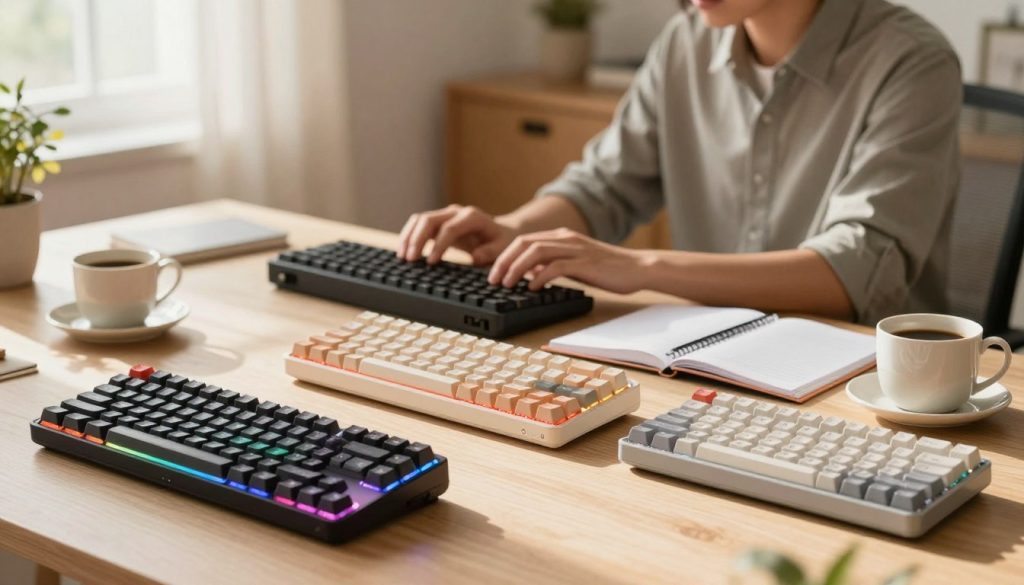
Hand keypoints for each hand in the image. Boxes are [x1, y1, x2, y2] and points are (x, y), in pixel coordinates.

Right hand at [397, 205, 519, 264]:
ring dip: (409, 237)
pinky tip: (403, 252)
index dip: (438, 245)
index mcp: (472, 217)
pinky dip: (409, 237)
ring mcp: (444, 215)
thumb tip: (475, 257)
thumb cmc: (501, 241)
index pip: (449, 229)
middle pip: (429, 220)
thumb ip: (490, 252)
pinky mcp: (437, 222)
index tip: (430, 262)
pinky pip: (418, 225)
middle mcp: (455, 212)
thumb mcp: (502, 247)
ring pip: (419, 220)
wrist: (500, 232)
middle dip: (417, 240)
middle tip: (410, 260)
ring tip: (402, 257)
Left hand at [488, 228, 655, 293]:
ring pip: (536, 252)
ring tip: (507, 284)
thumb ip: (553, 265)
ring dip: (516, 268)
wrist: (638, 268)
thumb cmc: (608, 270)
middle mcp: (566, 239)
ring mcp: (575, 249)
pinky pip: (556, 267)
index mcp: (561, 237)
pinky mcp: (585, 263)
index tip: (493, 273)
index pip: (524, 241)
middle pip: (524, 244)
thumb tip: (529, 274)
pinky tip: (532, 288)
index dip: (504, 256)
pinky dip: (540, 276)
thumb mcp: (575, 264)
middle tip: (493, 280)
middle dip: (504, 261)